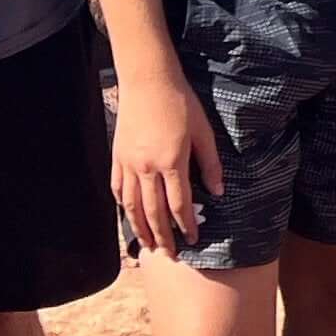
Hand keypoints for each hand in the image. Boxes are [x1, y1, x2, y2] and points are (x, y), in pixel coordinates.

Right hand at [109, 73, 221, 254]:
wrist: (147, 80)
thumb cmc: (180, 103)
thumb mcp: (203, 132)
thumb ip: (210, 165)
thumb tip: (219, 192)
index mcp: (171, 162)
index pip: (179, 205)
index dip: (186, 226)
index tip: (193, 239)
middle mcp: (146, 168)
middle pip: (153, 212)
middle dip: (163, 236)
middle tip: (170, 254)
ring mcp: (128, 163)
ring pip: (131, 205)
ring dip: (140, 228)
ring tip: (148, 244)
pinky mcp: (116, 156)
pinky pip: (117, 188)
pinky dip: (122, 206)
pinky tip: (128, 215)